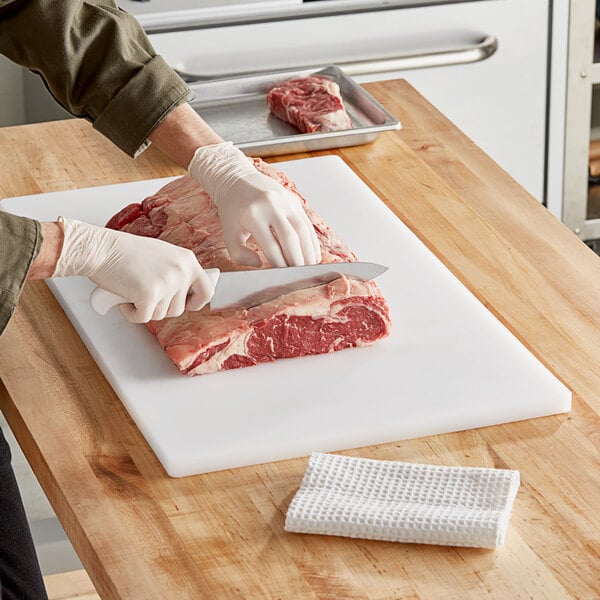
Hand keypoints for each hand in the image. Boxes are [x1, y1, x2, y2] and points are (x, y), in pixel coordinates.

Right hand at [53, 217, 213, 322]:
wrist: (101, 249)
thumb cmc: (125, 252)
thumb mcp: (164, 255)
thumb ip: (178, 272)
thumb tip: (189, 293)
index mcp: (188, 260)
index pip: (206, 291)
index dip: (194, 303)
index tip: (183, 304)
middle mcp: (181, 271)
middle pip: (179, 309)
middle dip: (160, 307)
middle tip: (144, 294)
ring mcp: (167, 283)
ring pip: (161, 315)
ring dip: (145, 309)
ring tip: (132, 291)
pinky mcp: (149, 294)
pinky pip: (144, 318)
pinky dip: (131, 314)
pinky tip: (123, 300)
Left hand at [188, 142, 320, 267]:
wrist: (237, 180)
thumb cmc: (233, 210)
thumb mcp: (228, 232)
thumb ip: (239, 254)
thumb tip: (259, 264)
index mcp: (252, 214)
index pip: (271, 246)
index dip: (279, 264)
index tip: (282, 277)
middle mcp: (271, 205)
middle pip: (290, 238)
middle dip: (297, 260)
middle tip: (299, 276)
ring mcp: (285, 200)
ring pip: (303, 230)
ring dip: (308, 251)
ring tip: (309, 267)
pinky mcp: (294, 200)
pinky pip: (307, 223)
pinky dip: (312, 240)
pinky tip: (312, 254)